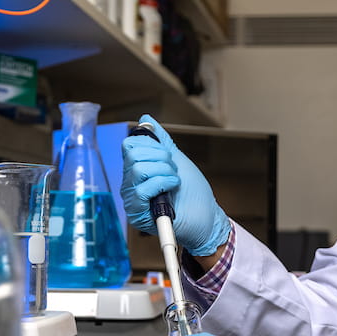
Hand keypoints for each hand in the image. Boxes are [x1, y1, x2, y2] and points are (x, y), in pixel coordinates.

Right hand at [120, 114, 230, 255]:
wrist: (206, 217)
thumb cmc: (193, 192)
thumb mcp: (177, 159)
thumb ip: (160, 140)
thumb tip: (145, 118)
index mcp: (136, 169)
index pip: (130, 145)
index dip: (152, 145)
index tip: (169, 156)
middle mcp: (130, 183)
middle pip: (132, 155)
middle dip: (160, 157)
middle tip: (173, 170)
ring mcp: (132, 199)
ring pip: (138, 170)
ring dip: (164, 171)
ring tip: (175, 181)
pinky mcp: (137, 214)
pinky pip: (142, 190)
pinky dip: (162, 183)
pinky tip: (173, 189)